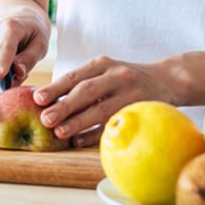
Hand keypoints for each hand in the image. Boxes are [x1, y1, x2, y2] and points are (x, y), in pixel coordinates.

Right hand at [0, 14, 48, 87]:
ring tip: (15, 62)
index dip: (0, 65)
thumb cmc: (32, 31)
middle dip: (6, 79)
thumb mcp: (41, 43)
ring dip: (3, 75)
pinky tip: (6, 61)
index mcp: (10, 28)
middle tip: (22, 71)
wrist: (17, 15)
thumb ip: (30, 58)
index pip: (4, 50)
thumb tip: (18, 72)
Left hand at [33, 56, 172, 147]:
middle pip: (87, 91)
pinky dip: (96, 133)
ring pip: (101, 109)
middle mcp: (117, 75)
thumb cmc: (125, 79)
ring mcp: (131, 93)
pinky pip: (115, 123)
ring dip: (78, 122)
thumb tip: (46, 102)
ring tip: (59, 132)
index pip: (75, 76)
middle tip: (45, 119)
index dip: (55, 88)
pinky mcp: (141, 110)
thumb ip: (82, 82)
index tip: (36, 99)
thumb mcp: (106, 71)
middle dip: (64, 105)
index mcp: (103, 63)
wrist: (167, 79)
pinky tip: (79, 141)